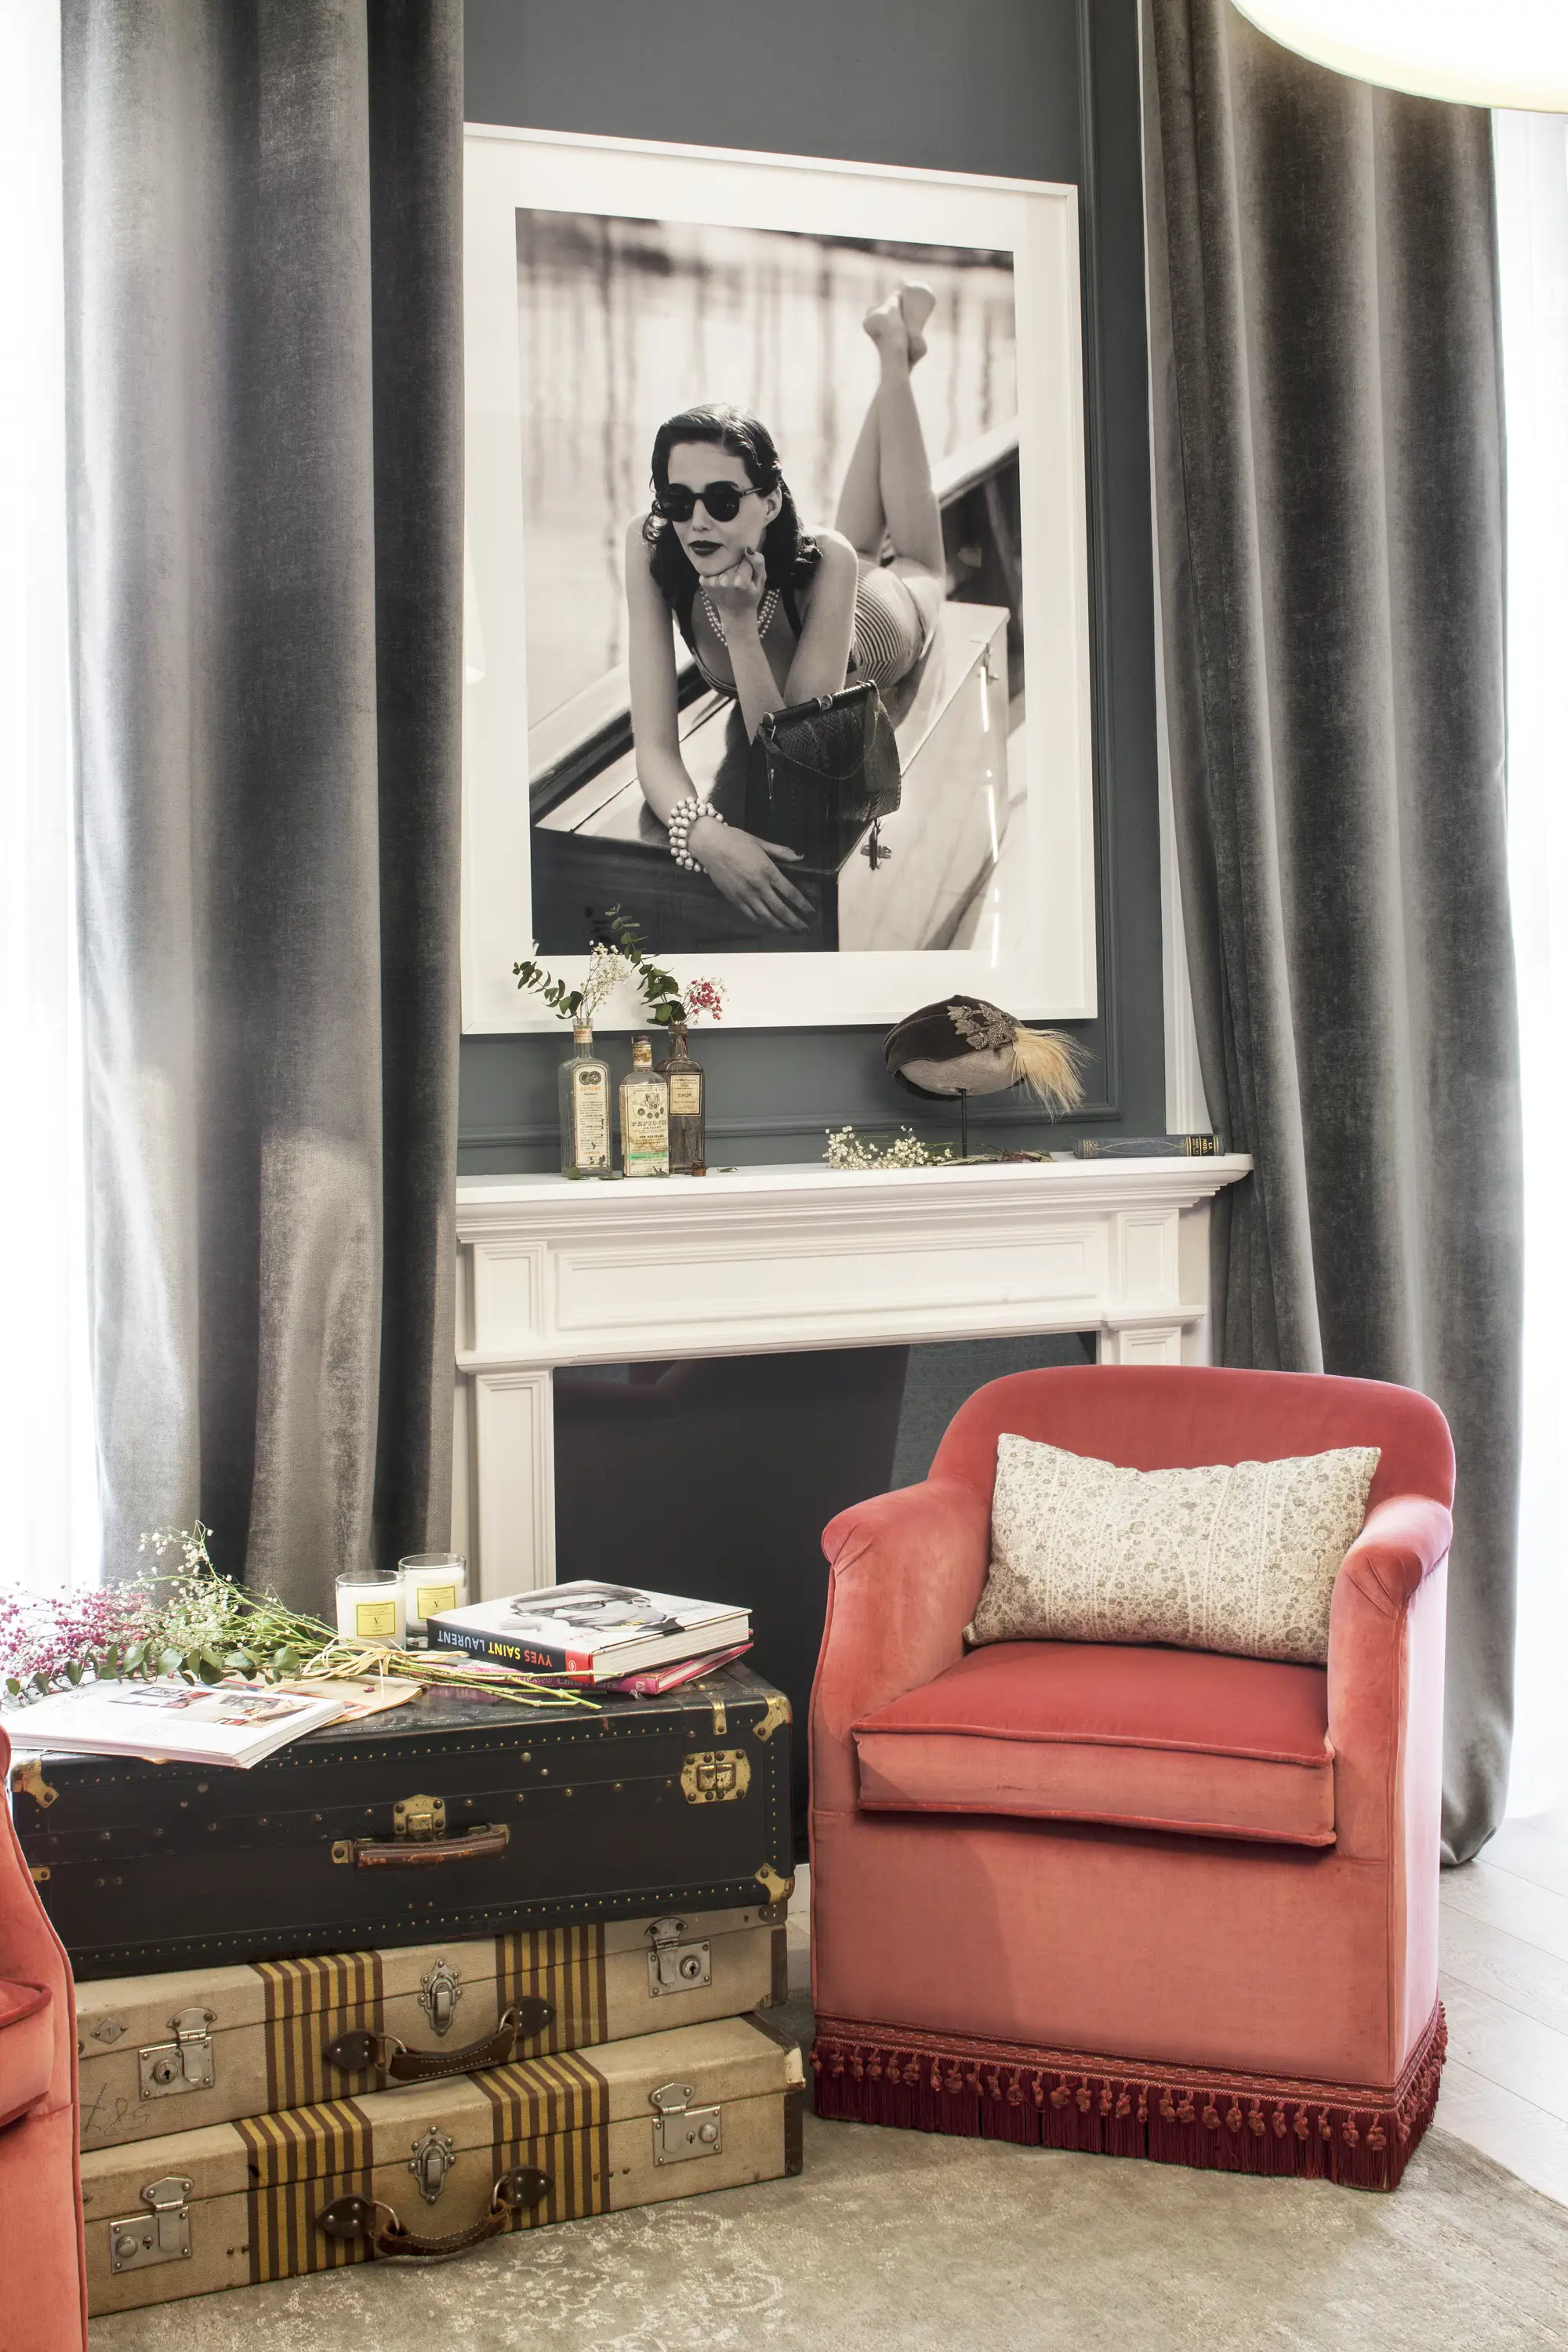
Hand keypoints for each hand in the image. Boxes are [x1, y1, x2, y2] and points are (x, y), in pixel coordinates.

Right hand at [693, 818, 813, 932]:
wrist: (710, 844)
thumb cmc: (735, 840)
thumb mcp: (761, 842)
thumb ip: (781, 852)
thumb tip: (800, 857)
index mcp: (768, 870)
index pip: (791, 892)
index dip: (802, 905)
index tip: (811, 912)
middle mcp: (758, 886)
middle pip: (781, 909)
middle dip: (795, 921)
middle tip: (804, 928)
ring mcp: (745, 894)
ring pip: (766, 916)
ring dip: (780, 926)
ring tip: (789, 931)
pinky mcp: (734, 899)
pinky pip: (750, 914)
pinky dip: (761, 921)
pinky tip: (768, 923)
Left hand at [701, 548, 766, 633]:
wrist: (736, 615)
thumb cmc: (750, 597)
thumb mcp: (761, 581)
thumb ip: (758, 563)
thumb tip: (748, 548)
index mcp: (741, 581)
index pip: (745, 558)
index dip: (748, 565)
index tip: (748, 575)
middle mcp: (725, 581)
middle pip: (732, 560)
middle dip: (737, 566)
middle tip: (739, 580)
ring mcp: (713, 582)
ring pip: (722, 563)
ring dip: (726, 569)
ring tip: (730, 582)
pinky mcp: (703, 582)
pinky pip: (711, 568)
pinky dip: (715, 572)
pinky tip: (720, 582)